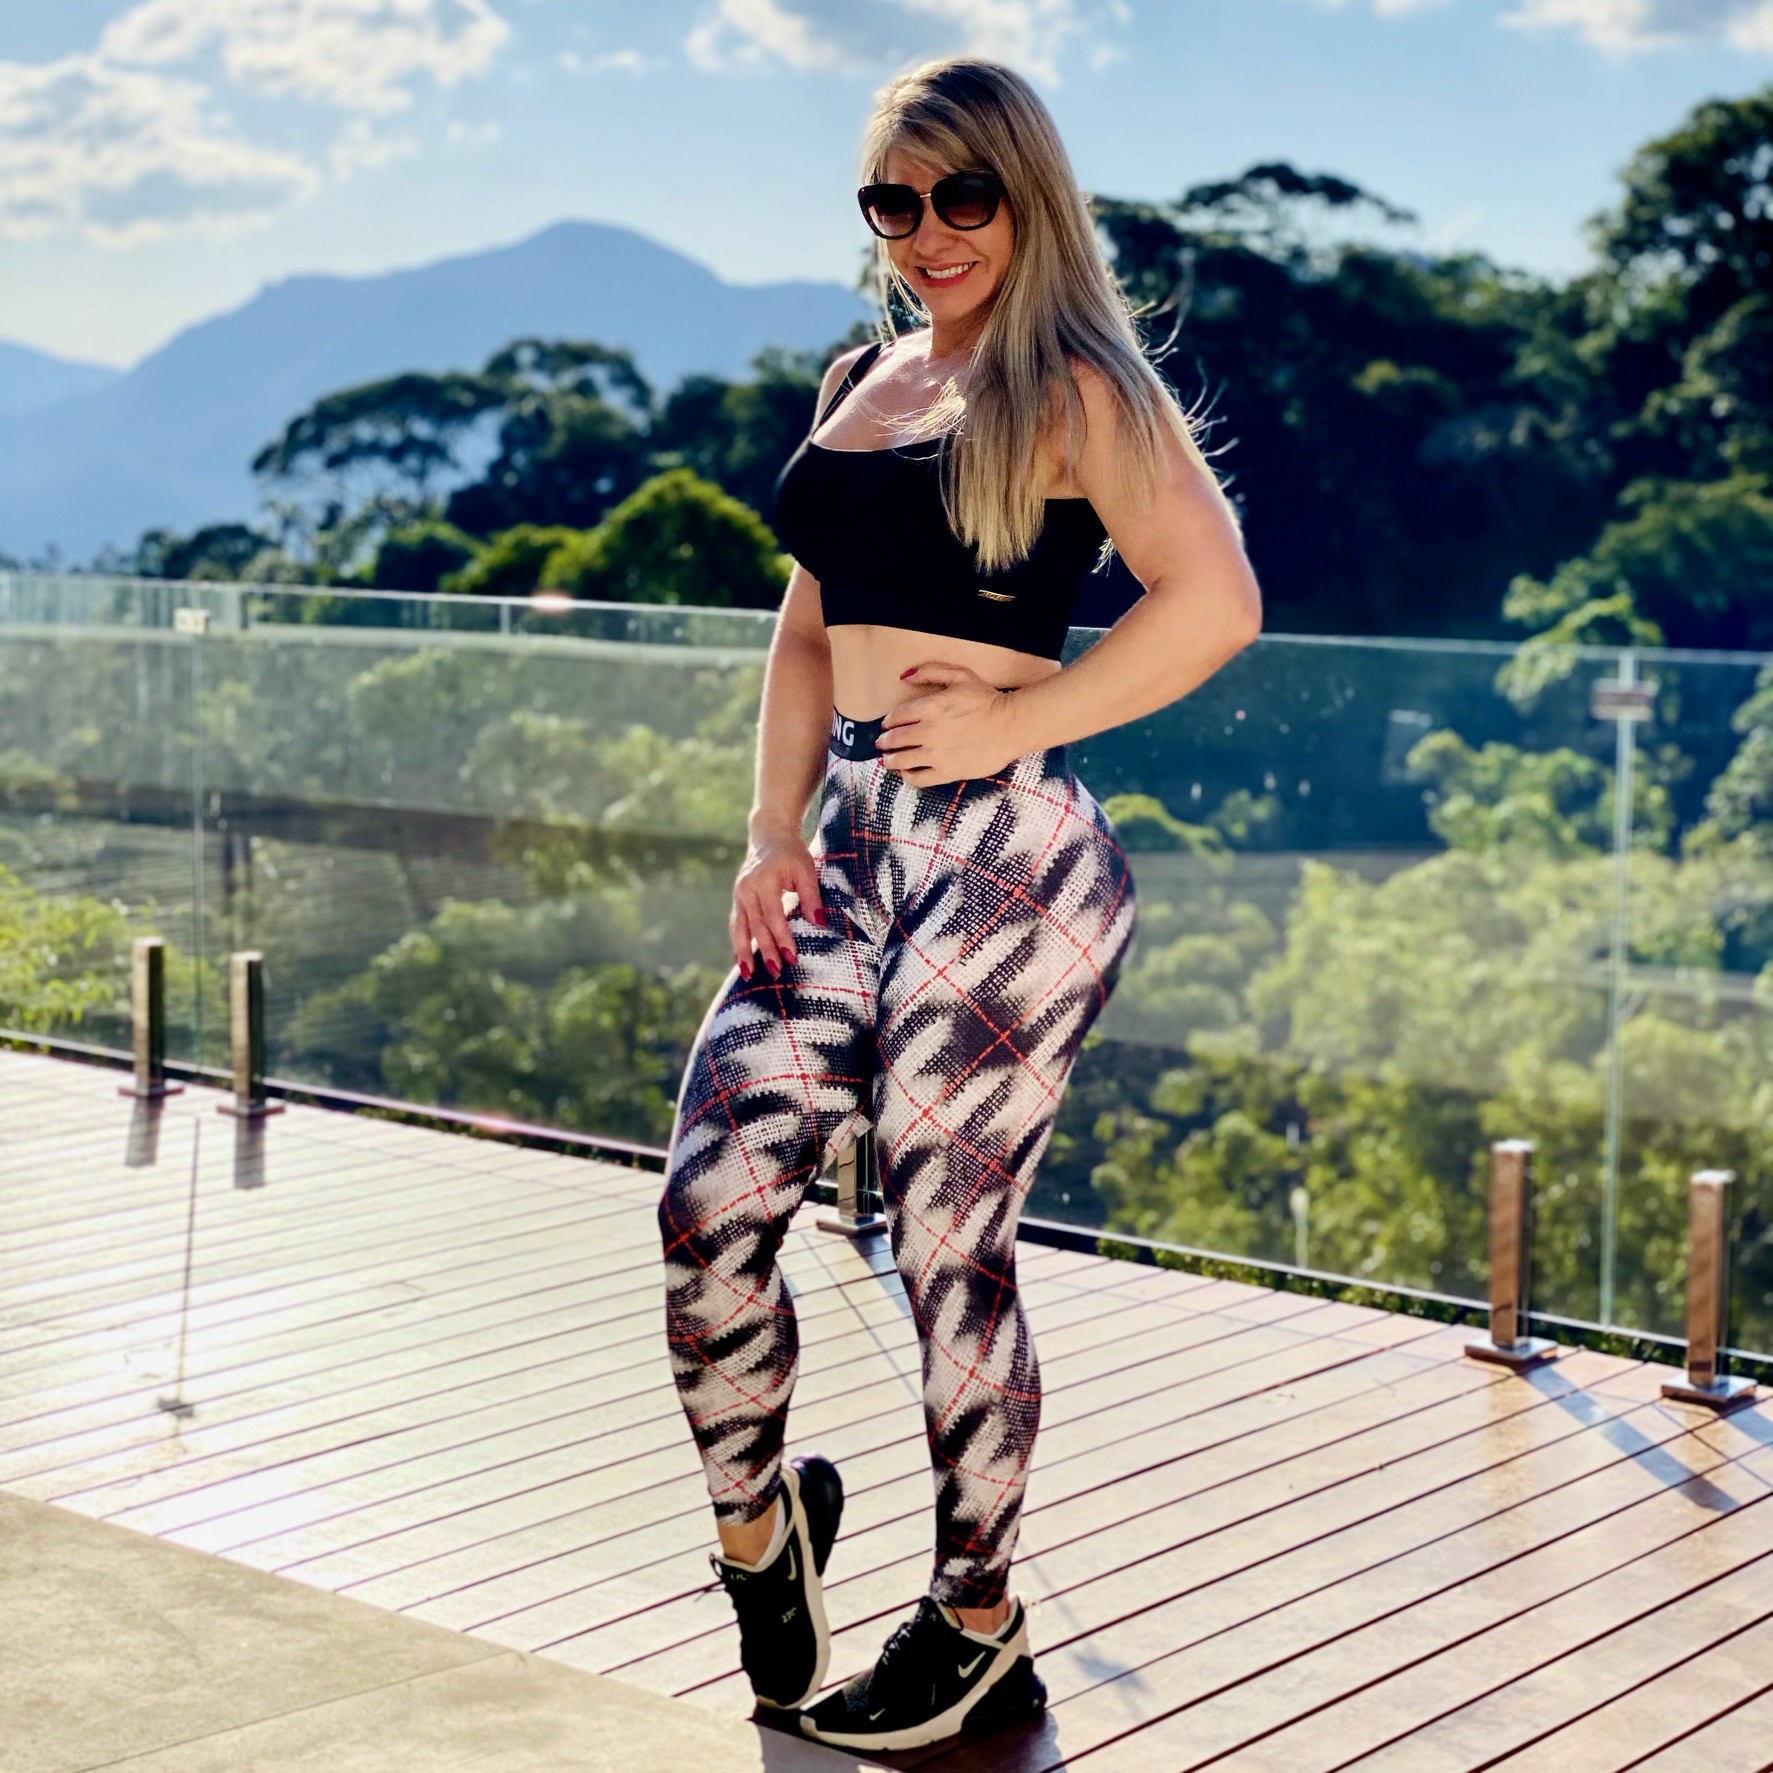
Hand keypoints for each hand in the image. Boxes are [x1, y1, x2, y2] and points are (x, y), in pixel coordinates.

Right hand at [729, 825, 826, 980]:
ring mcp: (739, 893)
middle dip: (766, 950)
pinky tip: (741, 959)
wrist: (769, 835)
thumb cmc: (791, 853)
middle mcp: (747, 888)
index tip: (792, 958)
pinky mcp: (737, 898)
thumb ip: (812, 897)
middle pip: (756, 925)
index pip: (774, 916)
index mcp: (764, 880)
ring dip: (744, 952)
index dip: (782, 938)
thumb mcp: (806, 870)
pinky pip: (737, 923)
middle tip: (775, 972)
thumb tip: (819, 923)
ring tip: (748, 974)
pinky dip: (738, 942)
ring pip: (740, 927)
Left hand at [876, 662, 1022, 786]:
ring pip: (901, 760)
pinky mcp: (946, 772)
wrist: (1010, 725)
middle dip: (884, 742)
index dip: (888, 722)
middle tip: (882, 744)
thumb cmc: (987, 700)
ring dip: (890, 760)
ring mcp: (936, 754)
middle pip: (894, 739)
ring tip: (888, 761)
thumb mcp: (961, 676)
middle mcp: (928, 732)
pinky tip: (907, 773)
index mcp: (929, 707)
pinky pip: (918, 778)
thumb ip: (931, 672)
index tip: (886, 726)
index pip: (896, 716)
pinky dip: (908, 776)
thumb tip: (906, 676)